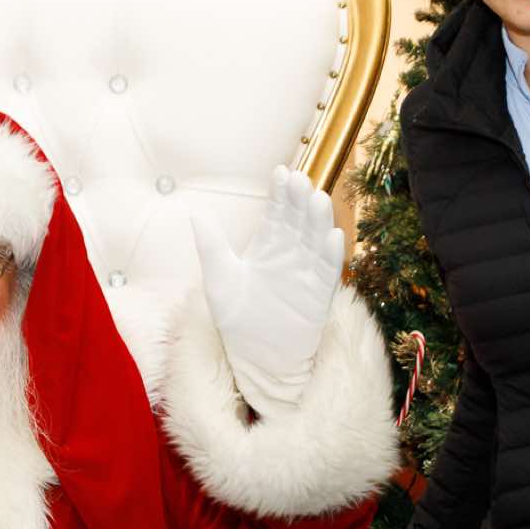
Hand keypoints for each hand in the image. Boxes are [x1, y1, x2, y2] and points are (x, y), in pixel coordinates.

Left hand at [193, 165, 345, 417]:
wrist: (254, 357)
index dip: (281, 192)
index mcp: (269, 246)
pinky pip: (329, 272)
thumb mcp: (218, 278)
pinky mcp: (319, 295)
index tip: (280, 171)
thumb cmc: (236, 318)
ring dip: (319, 221)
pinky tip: (333, 237)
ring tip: (318, 200)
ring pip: (317, 240)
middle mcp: (292, 254)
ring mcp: (307, 273)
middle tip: (299, 180)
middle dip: (301, 200)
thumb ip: (211, 246)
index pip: (278, 211)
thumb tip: (195, 212)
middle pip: (300, 220)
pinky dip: (332, 255)